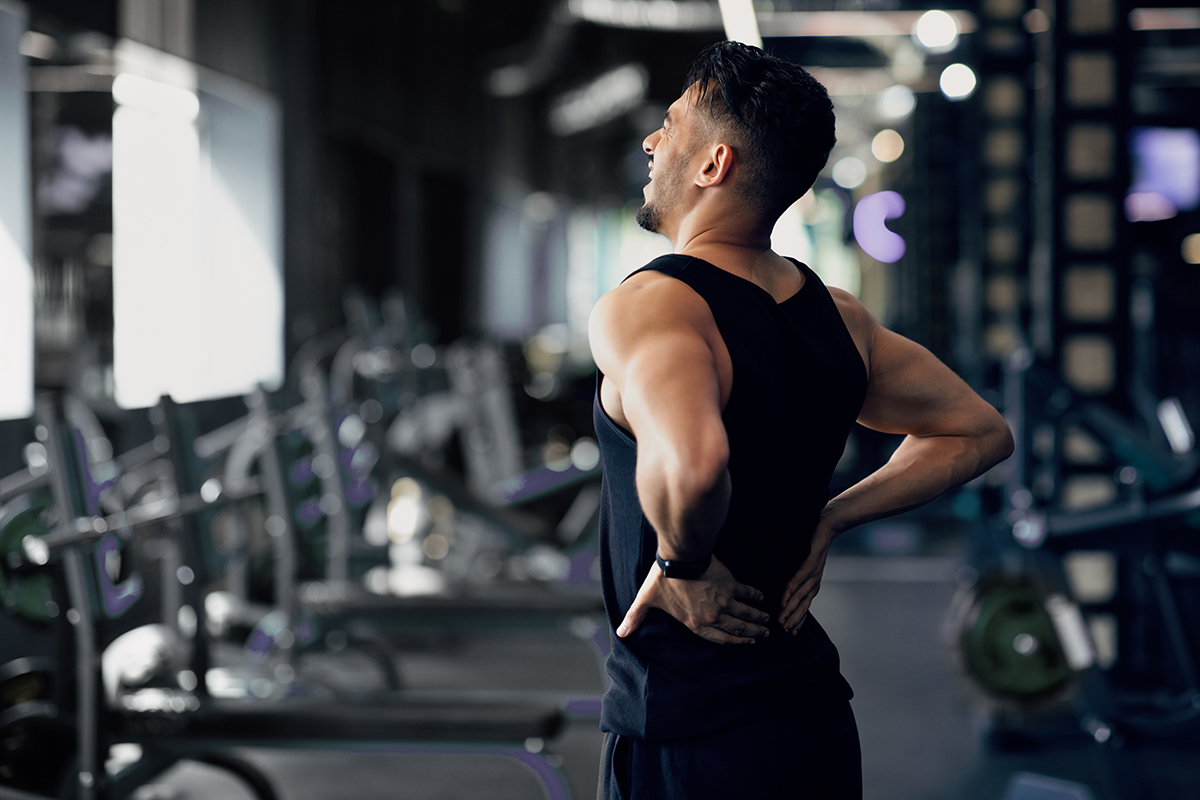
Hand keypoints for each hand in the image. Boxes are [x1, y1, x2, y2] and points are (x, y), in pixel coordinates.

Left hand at [617, 556, 769, 644]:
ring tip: (767, 622)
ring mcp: (724, 600)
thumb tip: (621, 633)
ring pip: (745, 614)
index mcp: (696, 623)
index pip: (721, 638)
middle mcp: (713, 615)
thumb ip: (636, 617)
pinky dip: (756, 596)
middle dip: (752, 634)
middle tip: (764, 635)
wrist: (680, 558)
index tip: (747, 644)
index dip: (736, 643)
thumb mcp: (646, 600)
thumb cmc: (662, 579)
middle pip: (737, 628)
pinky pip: (747, 593)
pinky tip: (762, 598)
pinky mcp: (730, 584)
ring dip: (757, 619)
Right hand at [779, 521, 834, 633]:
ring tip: (781, 620)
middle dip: (793, 619)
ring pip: (799, 597)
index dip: (798, 620)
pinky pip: (797, 582)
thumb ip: (797, 576)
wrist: (826, 527)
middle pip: (803, 606)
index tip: (791, 633)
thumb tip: (785, 586)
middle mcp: (814, 583)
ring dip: (790, 610)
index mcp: (813, 584)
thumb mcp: (805, 564)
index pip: (805, 606)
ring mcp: (812, 575)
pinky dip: (789, 593)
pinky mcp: (808, 565)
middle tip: (784, 631)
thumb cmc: (813, 545)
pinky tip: (782, 601)